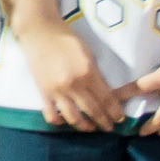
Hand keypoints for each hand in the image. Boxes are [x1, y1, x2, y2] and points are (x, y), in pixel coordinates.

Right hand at [15, 18, 122, 132]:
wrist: (40, 32)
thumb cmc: (66, 39)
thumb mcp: (88, 53)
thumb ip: (96, 73)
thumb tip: (105, 92)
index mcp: (88, 73)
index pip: (106, 99)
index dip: (115, 112)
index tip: (119, 119)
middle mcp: (74, 85)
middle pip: (93, 111)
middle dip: (104, 122)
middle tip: (109, 127)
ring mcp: (57, 91)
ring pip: (73, 118)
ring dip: (84, 126)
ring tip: (90, 127)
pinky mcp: (43, 93)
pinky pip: (51, 115)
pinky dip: (59, 121)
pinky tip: (65, 121)